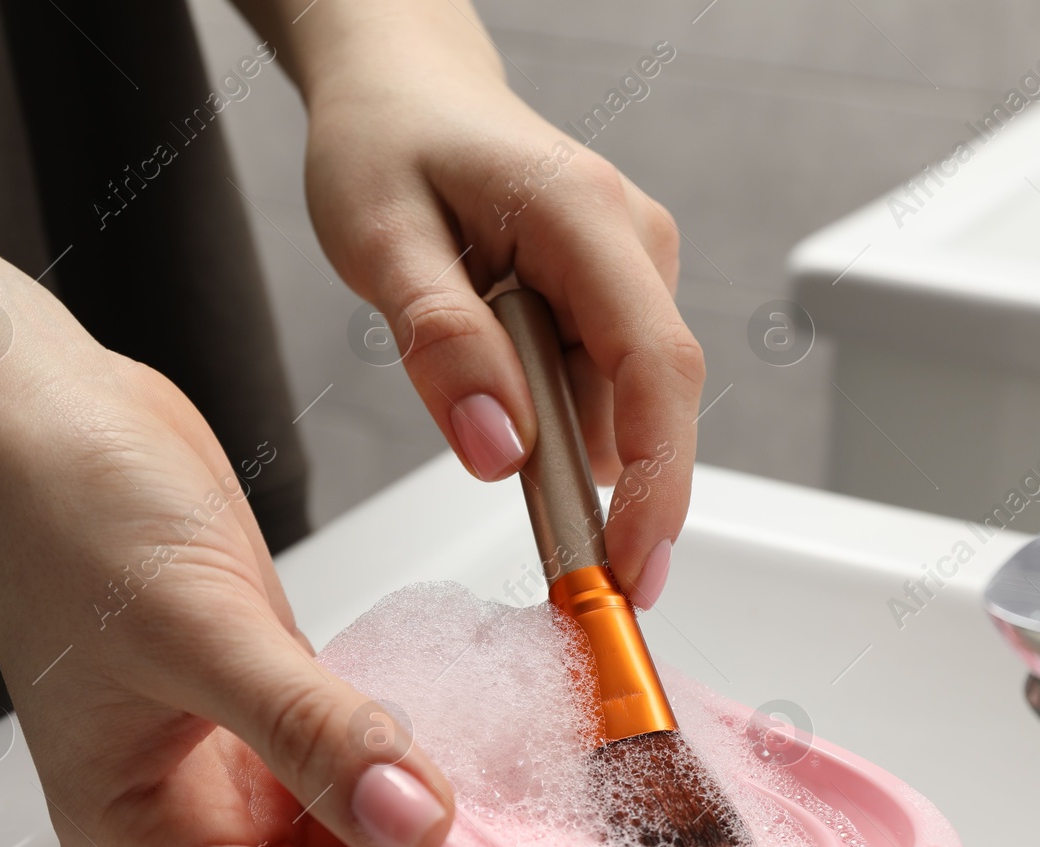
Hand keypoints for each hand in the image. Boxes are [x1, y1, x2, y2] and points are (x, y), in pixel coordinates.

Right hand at [0, 345, 503, 846]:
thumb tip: (410, 819)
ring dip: (433, 839)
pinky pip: (353, 762)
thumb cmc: (67, 511)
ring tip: (524, 835)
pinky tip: (475, 764)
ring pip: (348, 836)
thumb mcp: (200, 628)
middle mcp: (185, 808)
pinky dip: (413, 769)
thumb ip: (309, 730)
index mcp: (137, 828)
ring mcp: (228, 756)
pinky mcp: (266, 700)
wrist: (44, 411)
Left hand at [294, 1, 704, 607]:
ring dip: (564, 447)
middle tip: (554, 559)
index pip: (655, 367)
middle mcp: (632, 242)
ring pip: (621, 403)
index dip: (658, 481)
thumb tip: (500, 450)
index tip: (631, 567)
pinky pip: (600, 386)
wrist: (403, 86)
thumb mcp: (381, 237)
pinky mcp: (613, 295)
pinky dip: (558, 420)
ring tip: (476, 407)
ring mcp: (631, 268)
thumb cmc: (389, 140)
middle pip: (651, 400)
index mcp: (585, 216)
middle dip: (614, 494)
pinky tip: (500, 390)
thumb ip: (440, 342)